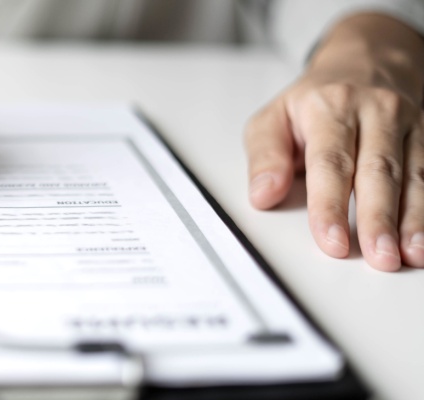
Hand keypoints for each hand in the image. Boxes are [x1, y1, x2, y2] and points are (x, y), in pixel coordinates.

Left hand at [245, 14, 423, 270]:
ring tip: (410, 254)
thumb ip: (265, 157)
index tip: (332, 240)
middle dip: (379, 218)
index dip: (331, 204)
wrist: (368, 57)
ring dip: (414, 218)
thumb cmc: (314, 99)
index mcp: (329, 106)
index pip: (330, 162)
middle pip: (378, 170)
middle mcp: (375, 111)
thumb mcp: (273, 118)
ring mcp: (408, 122)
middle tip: (379, 257)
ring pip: (414, 173)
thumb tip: (263, 195)